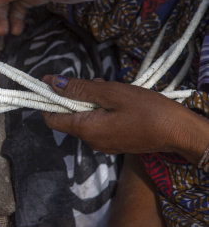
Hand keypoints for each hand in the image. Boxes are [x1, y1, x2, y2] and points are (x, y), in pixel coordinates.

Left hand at [41, 75, 208, 160]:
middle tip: (98, 84)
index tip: (52, 83)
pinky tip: (119, 101)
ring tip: (112, 91)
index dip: (47, 100)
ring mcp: (103, 144)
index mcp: (86, 129)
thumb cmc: (148, 111)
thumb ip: (80, 89)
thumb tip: (52, 82)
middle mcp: (90, 141)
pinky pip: (99, 124)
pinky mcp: (114, 143)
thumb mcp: (111, 93)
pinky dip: (102, 110)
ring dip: (91, 101)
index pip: (51, 119)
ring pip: (85, 118)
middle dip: (76, 96)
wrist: (180, 133)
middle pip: (69, 116)